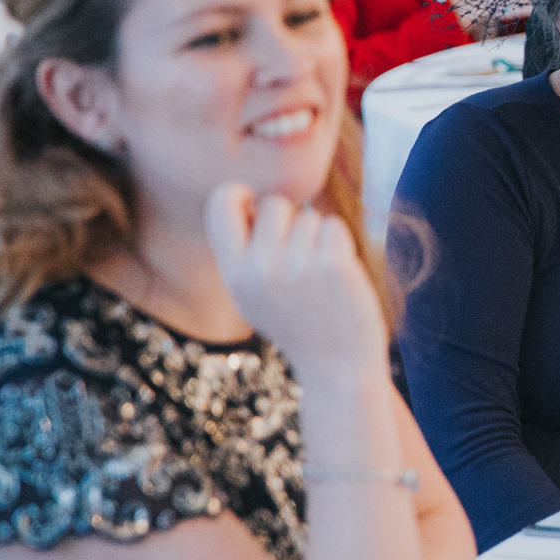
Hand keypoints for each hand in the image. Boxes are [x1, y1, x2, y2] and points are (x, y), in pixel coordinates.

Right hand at [205, 183, 387, 378]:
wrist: (336, 365)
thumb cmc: (297, 322)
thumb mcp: (253, 294)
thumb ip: (246, 253)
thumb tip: (255, 199)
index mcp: (234, 275)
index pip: (220, 206)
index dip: (237, 194)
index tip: (252, 202)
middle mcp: (261, 270)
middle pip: (275, 204)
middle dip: (290, 220)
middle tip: (299, 254)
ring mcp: (298, 267)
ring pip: (310, 217)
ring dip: (318, 237)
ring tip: (318, 276)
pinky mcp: (334, 266)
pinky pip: (334, 227)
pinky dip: (340, 243)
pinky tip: (337, 274)